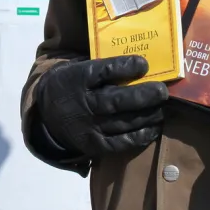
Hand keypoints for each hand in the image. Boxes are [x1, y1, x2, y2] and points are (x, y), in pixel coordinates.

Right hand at [36, 55, 168, 159]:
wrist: (46, 113)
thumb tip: (142, 63)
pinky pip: (120, 143)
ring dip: (147, 116)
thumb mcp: (80, 68)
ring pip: (122, 122)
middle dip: (143, 96)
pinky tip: (153, 128)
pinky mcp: (94, 145)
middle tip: (162, 92)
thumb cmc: (73, 84)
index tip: (143, 64)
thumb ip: (105, 66)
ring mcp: (89, 127)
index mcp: (79, 79)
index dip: (124, 67)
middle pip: (116, 101)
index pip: (103, 71)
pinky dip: (139, 136)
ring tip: (162, 109)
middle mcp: (84, 104)